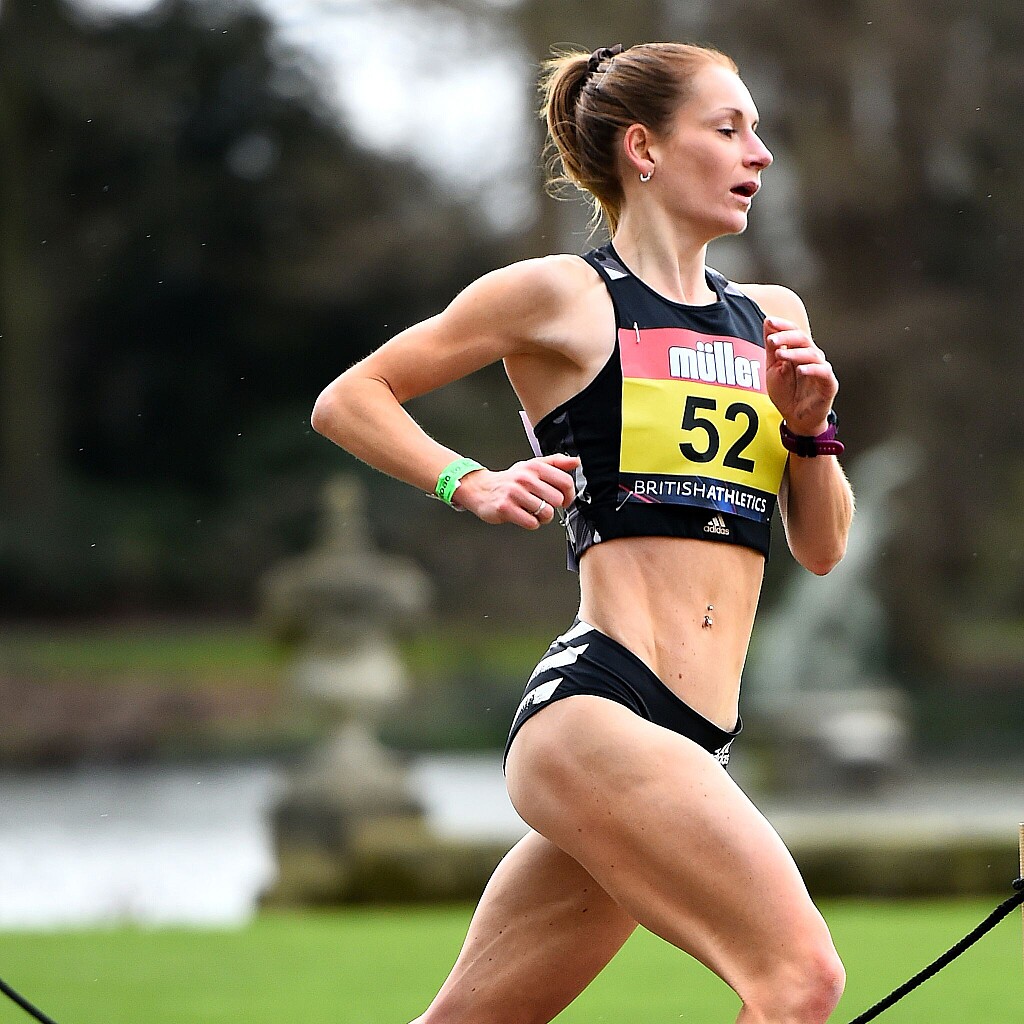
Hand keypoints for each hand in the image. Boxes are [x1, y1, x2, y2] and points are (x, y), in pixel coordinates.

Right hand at [455, 454, 579, 529]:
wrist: (481, 488)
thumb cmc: (510, 480)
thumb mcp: (532, 466)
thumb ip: (556, 463)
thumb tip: (576, 461)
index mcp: (535, 467)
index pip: (565, 482)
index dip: (569, 495)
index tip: (564, 500)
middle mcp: (525, 478)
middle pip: (557, 500)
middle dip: (553, 507)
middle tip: (543, 506)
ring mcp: (515, 493)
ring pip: (546, 513)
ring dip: (542, 517)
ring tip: (532, 511)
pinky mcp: (506, 508)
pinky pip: (531, 523)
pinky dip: (531, 523)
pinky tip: (523, 516)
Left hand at [764, 316, 837, 434]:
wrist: (797, 419)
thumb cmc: (787, 393)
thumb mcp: (773, 369)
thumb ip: (772, 348)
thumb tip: (767, 322)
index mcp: (799, 351)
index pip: (793, 331)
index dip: (782, 325)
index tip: (769, 321)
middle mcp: (812, 356)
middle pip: (802, 339)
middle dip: (786, 337)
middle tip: (771, 341)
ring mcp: (821, 369)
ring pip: (812, 354)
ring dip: (794, 353)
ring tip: (780, 355)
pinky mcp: (829, 383)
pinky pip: (823, 372)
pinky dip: (812, 369)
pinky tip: (800, 369)